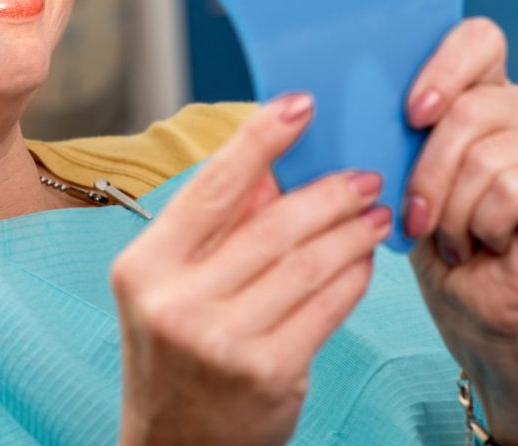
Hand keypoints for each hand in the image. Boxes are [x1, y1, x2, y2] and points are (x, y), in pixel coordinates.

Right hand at [110, 94, 390, 445]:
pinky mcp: (269, 375)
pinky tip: (363, 261)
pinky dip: (353, 277)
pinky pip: (326, 307)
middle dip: (326, 193)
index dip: (259, 140)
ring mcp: (222, 341)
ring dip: (350, 232)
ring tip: (373, 213)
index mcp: (144, 265)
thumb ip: (215, 228)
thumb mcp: (170, 284)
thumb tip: (274, 171)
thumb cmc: (173, 354)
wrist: (173, 445)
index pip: (210, 188)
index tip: (298, 105)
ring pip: (306, 264)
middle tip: (361, 176)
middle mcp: (176, 301)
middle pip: (270, 226)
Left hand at [403, 17, 517, 442]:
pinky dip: (483, 227)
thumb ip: (380, 124)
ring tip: (451, 235)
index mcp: (478, 92)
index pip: (477, 38)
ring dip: (453, 209)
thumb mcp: (399, 171)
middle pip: (473, 107)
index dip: (446, 66)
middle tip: (416, 211)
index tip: (412, 112)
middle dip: (430, 169)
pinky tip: (481, 246)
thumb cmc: (431, 238)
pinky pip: (512, 190)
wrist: (476, 312)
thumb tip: (308, 97)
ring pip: (488, 154)